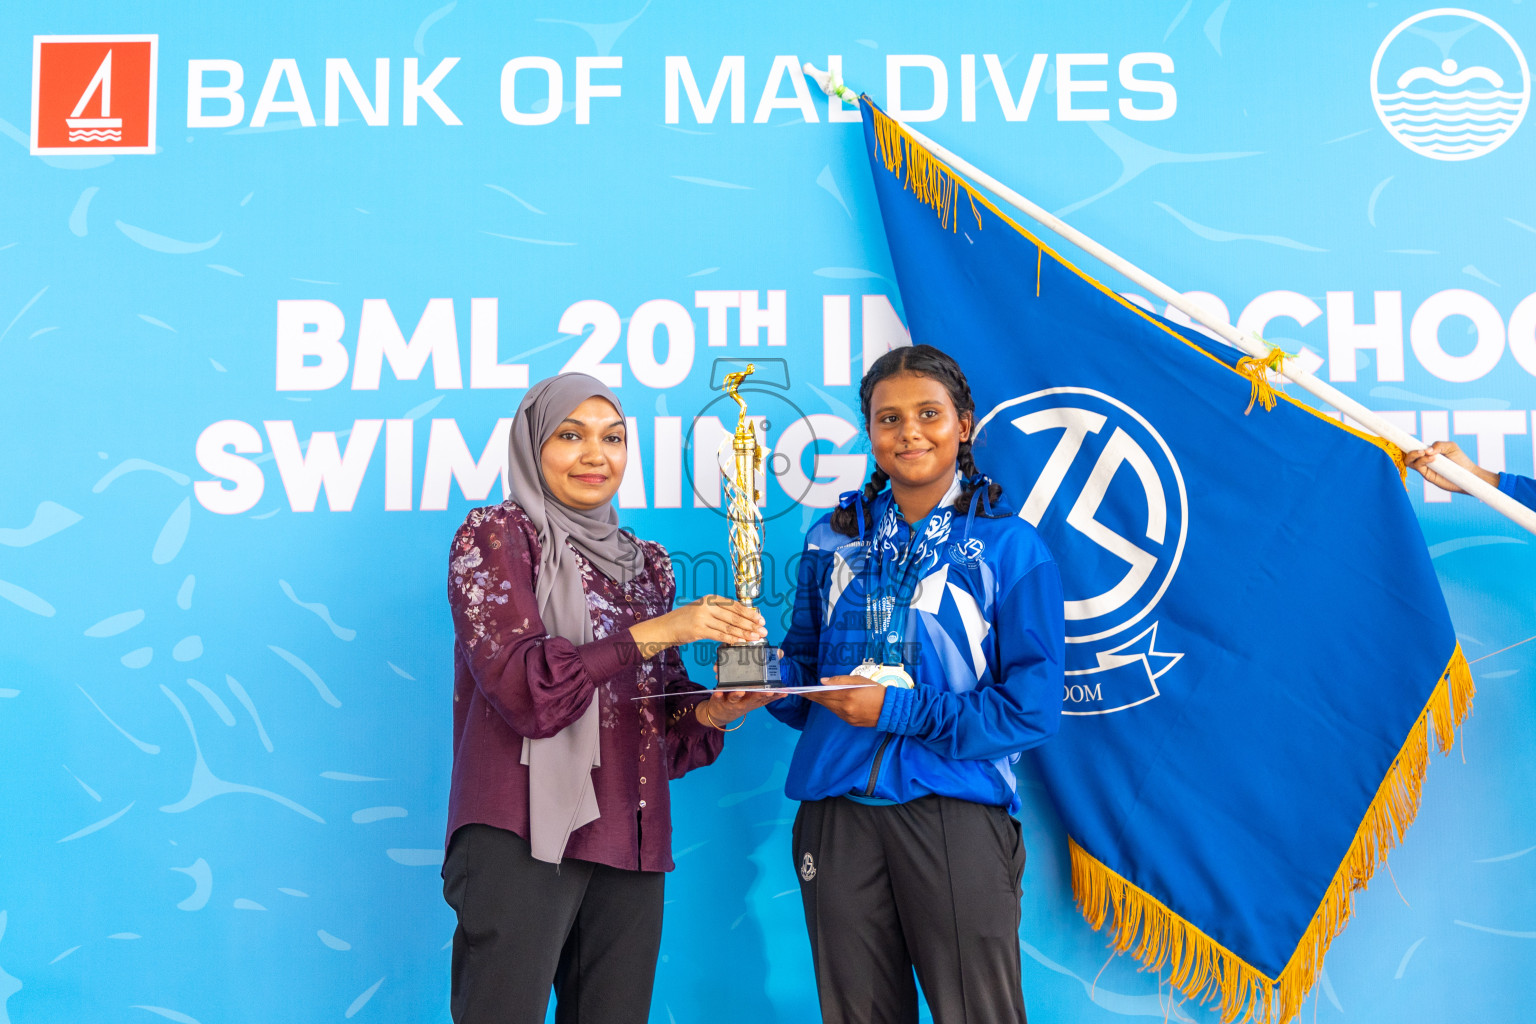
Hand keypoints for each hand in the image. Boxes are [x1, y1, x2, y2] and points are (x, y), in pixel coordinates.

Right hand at [629, 596, 766, 655]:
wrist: (667, 627)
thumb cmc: (687, 620)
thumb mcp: (703, 610)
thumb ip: (720, 612)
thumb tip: (742, 619)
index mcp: (711, 598)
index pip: (735, 605)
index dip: (749, 613)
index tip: (761, 619)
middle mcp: (707, 605)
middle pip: (734, 616)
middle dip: (751, 624)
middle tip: (763, 630)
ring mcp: (702, 617)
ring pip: (729, 626)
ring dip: (744, 633)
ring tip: (756, 637)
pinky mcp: (699, 629)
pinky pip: (720, 635)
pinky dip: (732, 639)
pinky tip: (741, 642)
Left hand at [698, 687, 781, 728]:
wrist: (720, 715)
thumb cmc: (742, 703)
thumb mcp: (756, 702)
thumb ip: (769, 696)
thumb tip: (787, 691)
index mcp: (753, 701)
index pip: (765, 698)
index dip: (774, 695)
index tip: (783, 691)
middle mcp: (744, 702)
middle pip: (752, 698)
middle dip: (759, 694)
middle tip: (767, 690)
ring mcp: (731, 702)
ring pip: (735, 698)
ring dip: (738, 695)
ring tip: (740, 691)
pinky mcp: (719, 701)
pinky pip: (718, 698)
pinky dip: (717, 695)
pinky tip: (717, 692)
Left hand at [800, 676, 886, 727]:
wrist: (890, 709)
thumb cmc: (876, 691)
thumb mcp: (860, 680)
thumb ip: (841, 680)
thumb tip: (823, 681)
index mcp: (848, 695)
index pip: (824, 693)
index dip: (812, 692)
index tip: (802, 690)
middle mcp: (846, 708)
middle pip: (825, 702)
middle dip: (814, 697)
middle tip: (804, 693)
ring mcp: (847, 716)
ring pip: (830, 708)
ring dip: (823, 702)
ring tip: (816, 696)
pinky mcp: (850, 722)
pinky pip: (837, 713)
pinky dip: (833, 707)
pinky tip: (831, 702)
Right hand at [1404, 441, 1497, 493]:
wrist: (1468, 473)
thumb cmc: (1460, 459)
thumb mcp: (1451, 447)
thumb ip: (1439, 445)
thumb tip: (1427, 450)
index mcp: (1427, 452)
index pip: (1413, 447)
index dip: (1406, 444)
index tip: (1404, 439)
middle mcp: (1424, 460)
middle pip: (1407, 455)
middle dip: (1410, 451)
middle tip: (1421, 450)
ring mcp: (1425, 468)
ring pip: (1409, 462)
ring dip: (1414, 456)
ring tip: (1425, 453)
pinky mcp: (1427, 476)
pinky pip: (1419, 468)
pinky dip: (1423, 461)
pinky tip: (1432, 458)